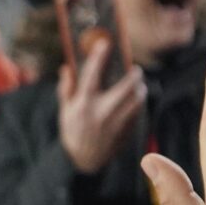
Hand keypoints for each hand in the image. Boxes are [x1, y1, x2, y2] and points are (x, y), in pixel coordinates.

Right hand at [58, 42, 147, 174]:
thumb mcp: (65, 111)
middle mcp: (101, 113)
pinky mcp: (125, 132)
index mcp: (83, 104)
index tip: (106, 42)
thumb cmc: (73, 133)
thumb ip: (66, 89)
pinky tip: (136, 100)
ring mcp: (116, 123)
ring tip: (138, 85)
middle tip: (135, 69)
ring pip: (136, 100)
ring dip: (140, 90)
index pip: (92, 74)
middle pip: (125, 87)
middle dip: (133, 75)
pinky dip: (138, 104)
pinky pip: (137, 113)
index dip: (99, 55)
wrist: (84, 162)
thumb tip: (66, 68)